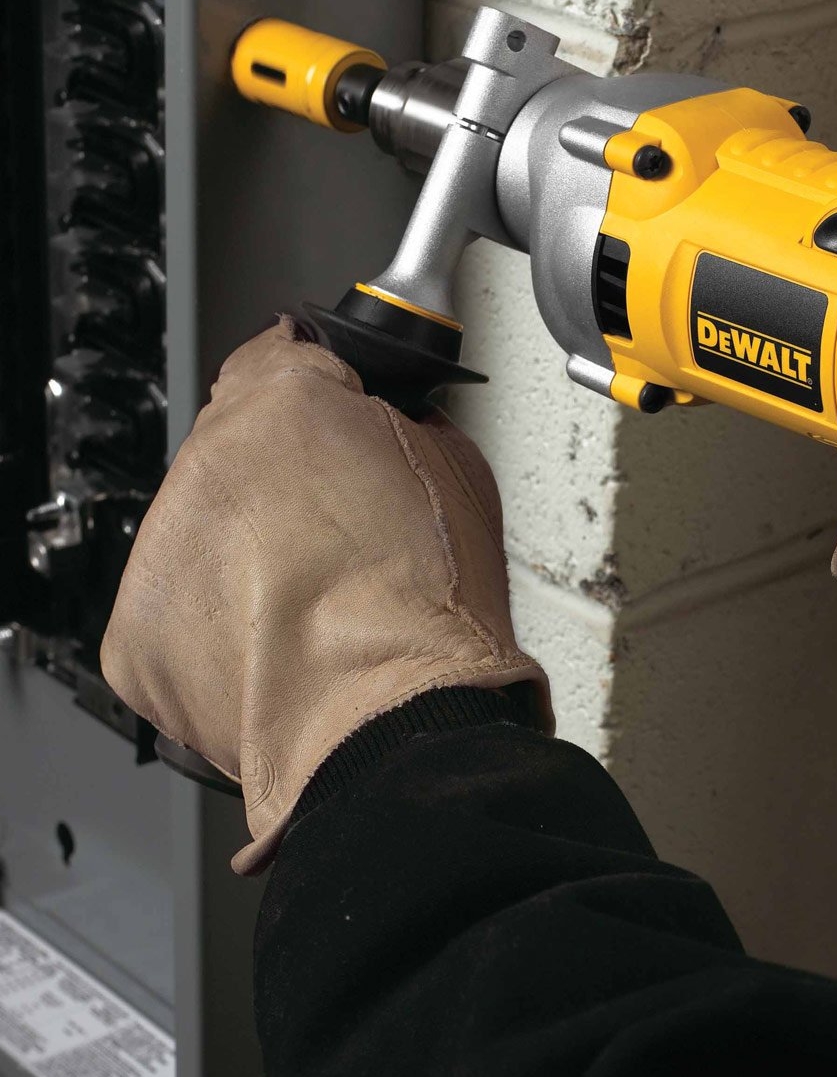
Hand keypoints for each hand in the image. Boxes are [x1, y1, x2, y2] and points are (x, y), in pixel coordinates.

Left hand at [101, 318, 547, 873]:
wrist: (397, 720)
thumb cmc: (432, 611)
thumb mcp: (459, 469)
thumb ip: (401, 422)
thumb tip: (384, 426)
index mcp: (287, 406)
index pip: (284, 356)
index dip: (323, 392)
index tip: (337, 418)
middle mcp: (209, 463)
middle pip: (239, 447)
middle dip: (286, 481)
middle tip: (346, 533)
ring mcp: (164, 546)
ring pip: (205, 529)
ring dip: (249, 553)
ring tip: (319, 601)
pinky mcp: (137, 632)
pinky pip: (178, 608)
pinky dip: (220, 625)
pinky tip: (280, 643)